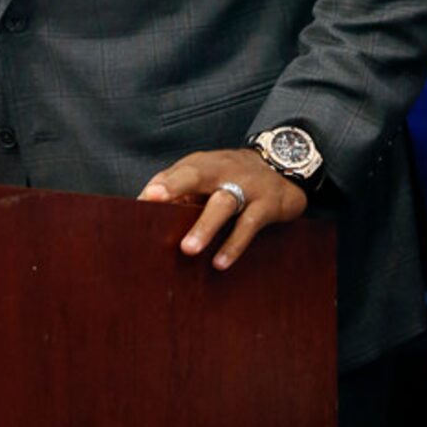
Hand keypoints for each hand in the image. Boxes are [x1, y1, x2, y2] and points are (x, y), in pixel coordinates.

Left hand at [138, 148, 307, 270]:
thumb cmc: (232, 177)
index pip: (177, 171)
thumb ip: (178, 188)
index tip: (145, 197)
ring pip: (223, 203)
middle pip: (196, 174)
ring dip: (204, 226)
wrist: (282, 167)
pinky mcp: (267, 205)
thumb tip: (143, 207)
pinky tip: (220, 262)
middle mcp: (223, 171)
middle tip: (154, 202)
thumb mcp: (207, 176)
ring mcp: (247, 186)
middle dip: (175, 186)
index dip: (162, 183)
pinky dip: (234, 244)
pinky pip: (249, 225)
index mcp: (203, 164)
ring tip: (187, 249)